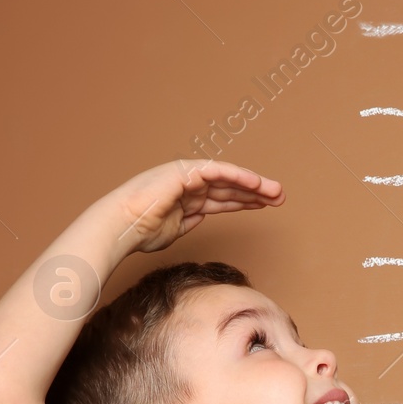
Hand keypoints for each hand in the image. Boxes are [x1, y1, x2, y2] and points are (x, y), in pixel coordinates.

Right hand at [109, 159, 284, 253]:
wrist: (122, 226)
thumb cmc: (142, 231)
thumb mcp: (175, 229)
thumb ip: (190, 220)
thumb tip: (203, 218)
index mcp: (188, 198)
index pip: (223, 198)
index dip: (245, 201)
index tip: (265, 206)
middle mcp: (190, 184)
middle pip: (230, 187)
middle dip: (256, 192)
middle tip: (280, 197)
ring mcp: (187, 177)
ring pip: (228, 179)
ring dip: (253, 185)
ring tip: (276, 192)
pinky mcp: (184, 172)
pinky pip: (217, 172)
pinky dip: (237, 176)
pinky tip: (255, 183)